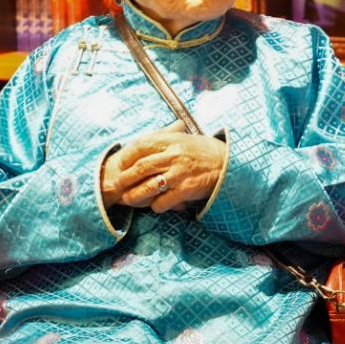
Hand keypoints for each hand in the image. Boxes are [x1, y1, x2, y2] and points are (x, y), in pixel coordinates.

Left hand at [101, 121, 225, 212]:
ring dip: (134, 196)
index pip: (140, 146)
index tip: (120, 164)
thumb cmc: (203, 151)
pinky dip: (156, 206)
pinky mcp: (186, 190)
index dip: (126, 156)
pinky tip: (157, 204)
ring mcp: (180, 173)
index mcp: (171, 140)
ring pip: (148, 187)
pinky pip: (162, 202)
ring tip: (129, 200)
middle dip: (125, 179)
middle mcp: (174, 155)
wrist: (227, 164)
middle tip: (116, 186)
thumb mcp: (183, 138)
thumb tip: (138, 143)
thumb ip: (163, 138)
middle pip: (140, 168)